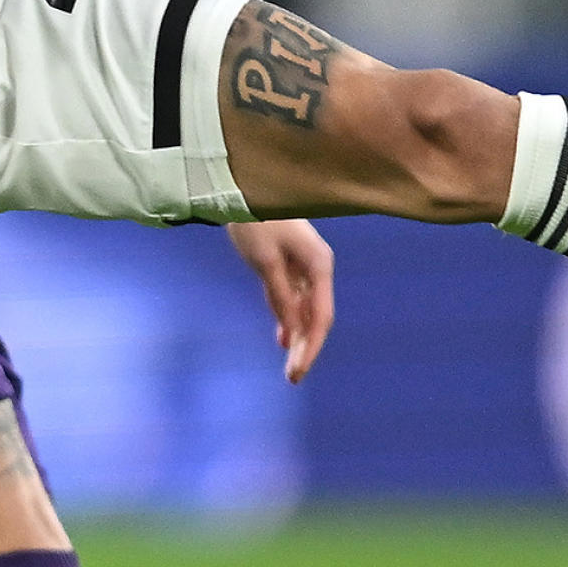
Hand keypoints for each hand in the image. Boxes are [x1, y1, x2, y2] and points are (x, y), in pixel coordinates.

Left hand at [227, 218, 335, 381]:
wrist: (246, 189)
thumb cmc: (257, 221)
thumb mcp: (266, 263)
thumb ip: (281, 296)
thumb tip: (292, 329)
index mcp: (319, 266)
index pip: (321, 317)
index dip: (311, 348)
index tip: (297, 372)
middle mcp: (317, 269)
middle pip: (315, 317)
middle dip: (305, 348)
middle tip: (292, 378)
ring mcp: (303, 267)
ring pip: (304, 310)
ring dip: (297, 336)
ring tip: (290, 366)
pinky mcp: (287, 265)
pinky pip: (291, 298)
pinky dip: (286, 317)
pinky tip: (282, 338)